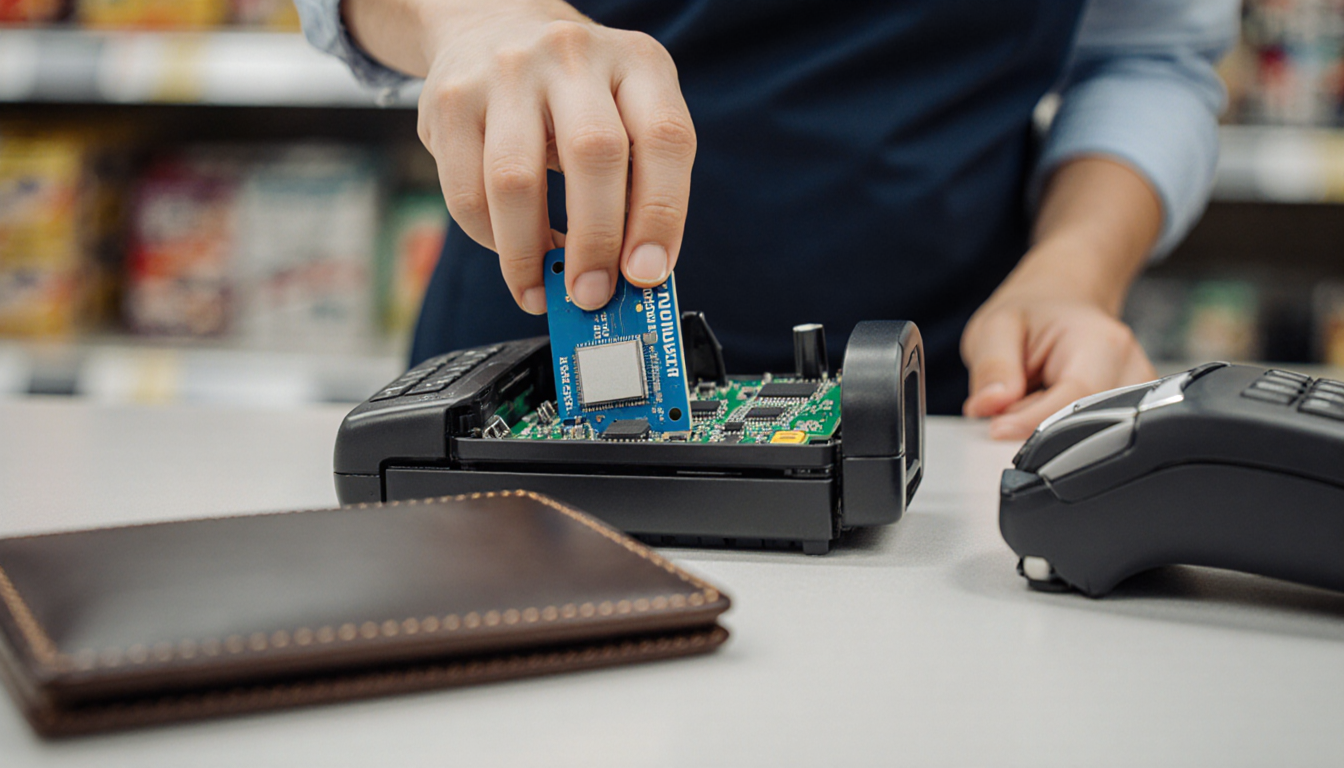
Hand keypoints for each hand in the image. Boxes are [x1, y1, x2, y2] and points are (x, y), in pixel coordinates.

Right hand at [382, 0, 694, 312]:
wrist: (495, 27)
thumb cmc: (577, 96)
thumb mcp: (626, 115)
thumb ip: (639, 186)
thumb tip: (633, 277)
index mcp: (638, 62)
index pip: (664, 139)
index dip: (661, 214)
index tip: (647, 273)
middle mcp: (573, 56)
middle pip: (593, 156)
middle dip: (595, 242)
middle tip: (593, 296)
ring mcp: (506, 73)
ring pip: (515, 180)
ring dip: (529, 254)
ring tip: (541, 293)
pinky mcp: (450, 101)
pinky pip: (467, 192)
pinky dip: (492, 241)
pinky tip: (513, 254)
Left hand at [961, 292, 1155, 439]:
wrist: (1059, 307)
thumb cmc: (1032, 317)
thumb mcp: (996, 327)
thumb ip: (992, 367)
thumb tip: (990, 405)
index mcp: (1103, 343)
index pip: (1074, 400)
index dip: (1032, 423)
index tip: (996, 429)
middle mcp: (1130, 370)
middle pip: (1086, 427)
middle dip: (1040, 430)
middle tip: (1010, 407)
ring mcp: (1135, 397)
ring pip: (1089, 441)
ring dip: (1050, 434)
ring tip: (1033, 400)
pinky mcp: (1129, 416)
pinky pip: (1091, 443)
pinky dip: (1061, 437)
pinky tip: (1050, 411)